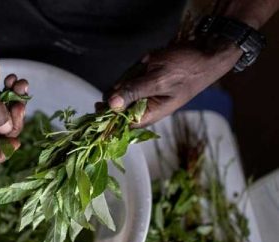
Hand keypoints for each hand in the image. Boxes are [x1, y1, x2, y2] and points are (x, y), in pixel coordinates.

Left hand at [108, 43, 240, 126]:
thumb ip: (134, 92)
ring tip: (148, 65)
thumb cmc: (187, 69)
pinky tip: (149, 61)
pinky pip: (132, 77)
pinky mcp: (147, 81)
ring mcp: (146, 94)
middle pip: (118, 105)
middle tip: (134, 77)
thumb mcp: (158, 80)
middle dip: (121, 89)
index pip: (121, 124)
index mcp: (150, 114)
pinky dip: (136, 68)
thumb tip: (111, 105)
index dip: (107, 118)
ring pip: (123, 89)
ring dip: (130, 76)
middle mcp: (146, 107)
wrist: (206, 52)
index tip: (98, 106)